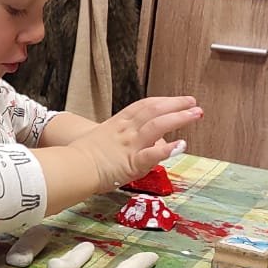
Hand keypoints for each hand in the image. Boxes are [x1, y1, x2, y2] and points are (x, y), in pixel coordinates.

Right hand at [72, 96, 200, 189]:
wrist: (71, 168)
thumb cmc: (79, 157)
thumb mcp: (98, 141)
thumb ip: (117, 140)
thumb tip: (127, 144)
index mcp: (117, 124)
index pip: (143, 106)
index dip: (162, 101)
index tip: (177, 99)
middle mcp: (126, 132)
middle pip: (154, 110)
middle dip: (175, 104)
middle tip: (193, 102)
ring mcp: (130, 146)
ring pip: (157, 126)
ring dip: (178, 118)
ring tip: (196, 114)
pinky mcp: (132, 163)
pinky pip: (152, 154)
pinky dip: (168, 149)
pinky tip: (182, 145)